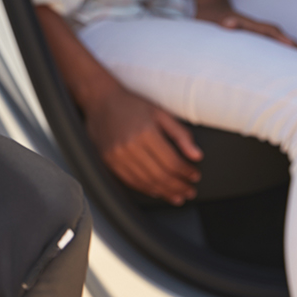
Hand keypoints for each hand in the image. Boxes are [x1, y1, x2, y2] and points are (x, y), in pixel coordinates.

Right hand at [84, 86, 202, 204]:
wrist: (100, 100)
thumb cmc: (132, 105)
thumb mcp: (160, 113)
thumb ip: (180, 134)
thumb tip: (196, 155)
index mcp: (146, 132)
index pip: (172, 161)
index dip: (186, 172)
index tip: (195, 176)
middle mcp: (130, 146)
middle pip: (160, 175)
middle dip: (178, 186)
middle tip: (190, 191)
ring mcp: (117, 155)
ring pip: (145, 182)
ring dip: (164, 192)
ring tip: (177, 196)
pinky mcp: (108, 161)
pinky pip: (130, 181)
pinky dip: (145, 189)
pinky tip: (157, 191)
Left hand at [195, 3, 296, 47]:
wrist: (211, 7)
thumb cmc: (209, 18)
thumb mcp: (212, 19)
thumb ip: (222, 21)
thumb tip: (229, 22)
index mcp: (248, 24)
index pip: (268, 30)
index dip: (280, 37)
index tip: (292, 45)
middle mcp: (257, 27)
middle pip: (280, 35)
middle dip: (296, 45)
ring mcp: (258, 31)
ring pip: (280, 39)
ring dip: (294, 49)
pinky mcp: (256, 36)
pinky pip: (274, 43)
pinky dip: (285, 50)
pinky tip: (292, 61)